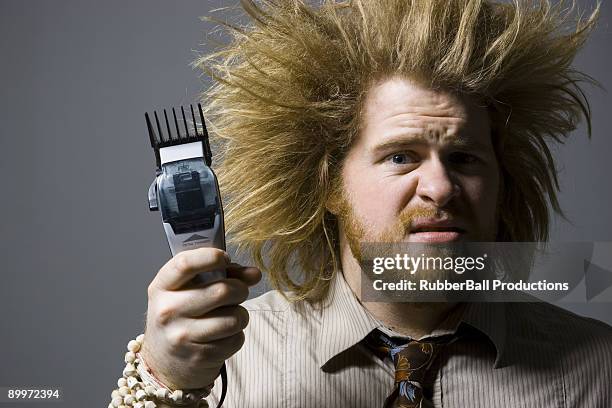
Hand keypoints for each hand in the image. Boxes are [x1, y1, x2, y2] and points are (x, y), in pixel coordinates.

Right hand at [141, 247, 261, 389]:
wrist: (163, 363)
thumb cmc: (180, 317)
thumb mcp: (188, 290)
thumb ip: (220, 275)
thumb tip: (254, 273)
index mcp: (162, 287)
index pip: (185, 264)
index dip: (211, 256)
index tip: (224, 258)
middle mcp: (168, 311)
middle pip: (221, 291)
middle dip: (240, 289)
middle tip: (238, 291)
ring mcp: (182, 336)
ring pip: (234, 318)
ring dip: (241, 315)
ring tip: (230, 316)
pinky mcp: (199, 357)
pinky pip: (235, 339)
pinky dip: (236, 335)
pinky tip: (223, 335)